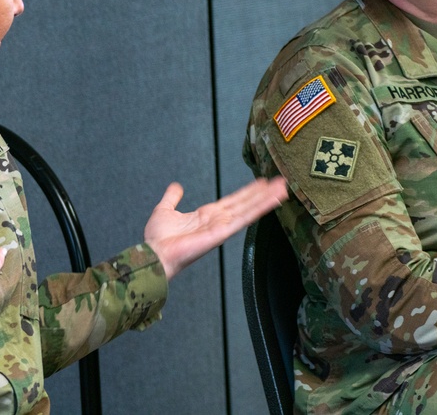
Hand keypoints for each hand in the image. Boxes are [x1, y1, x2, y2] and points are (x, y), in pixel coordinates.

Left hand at [143, 177, 286, 280]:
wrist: (154, 254)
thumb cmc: (158, 239)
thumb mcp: (165, 210)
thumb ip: (172, 198)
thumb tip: (176, 186)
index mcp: (207, 216)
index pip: (233, 201)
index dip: (248, 192)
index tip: (261, 182)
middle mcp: (218, 221)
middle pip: (245, 204)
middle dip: (262, 193)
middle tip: (280, 182)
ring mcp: (222, 227)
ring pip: (249, 210)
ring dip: (266, 199)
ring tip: (282, 188)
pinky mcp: (221, 233)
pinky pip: (244, 218)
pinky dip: (259, 208)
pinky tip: (272, 200)